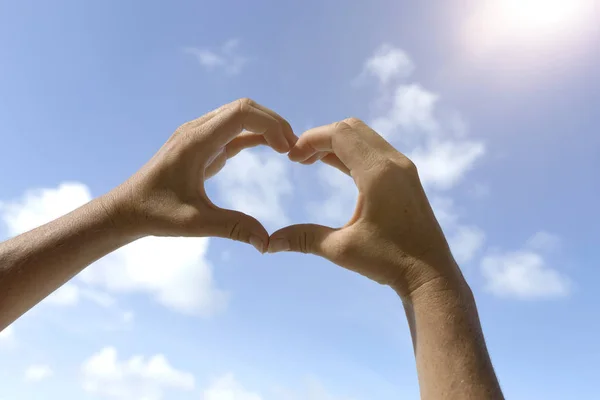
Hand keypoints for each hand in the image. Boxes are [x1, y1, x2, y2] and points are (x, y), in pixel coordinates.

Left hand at [104, 98, 295, 252]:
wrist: (127, 208)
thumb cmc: (156, 213)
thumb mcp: (196, 224)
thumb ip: (234, 228)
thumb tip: (267, 243)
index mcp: (196, 142)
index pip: (242, 113)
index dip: (271, 124)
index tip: (289, 149)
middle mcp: (197, 130)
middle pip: (244, 108)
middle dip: (273, 123)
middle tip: (295, 149)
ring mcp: (198, 134)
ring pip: (239, 115)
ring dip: (265, 127)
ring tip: (288, 148)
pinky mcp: (201, 144)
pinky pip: (233, 130)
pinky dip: (254, 135)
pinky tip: (272, 148)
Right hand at [268, 118, 464, 297]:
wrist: (431, 275)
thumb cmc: (389, 262)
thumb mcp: (341, 249)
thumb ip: (304, 239)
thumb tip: (269, 244)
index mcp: (378, 173)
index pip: (339, 134)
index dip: (310, 139)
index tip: (290, 157)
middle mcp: (394, 162)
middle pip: (352, 128)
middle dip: (321, 138)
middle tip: (299, 159)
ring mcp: (403, 168)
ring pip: (364, 137)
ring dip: (337, 144)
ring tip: (311, 162)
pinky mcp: (406, 177)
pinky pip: (374, 151)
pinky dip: (351, 153)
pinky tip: (334, 167)